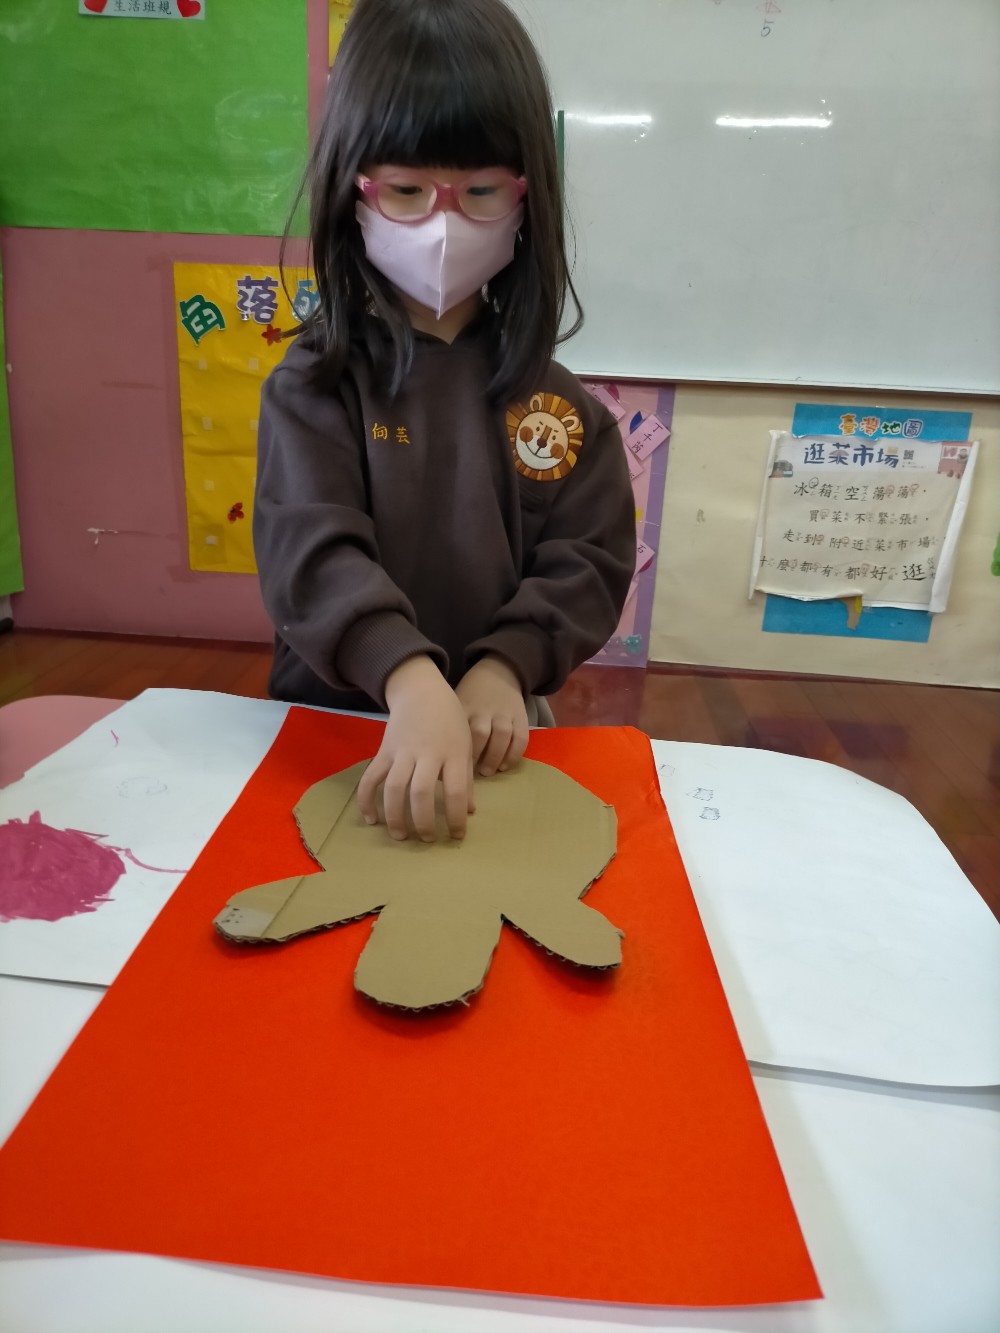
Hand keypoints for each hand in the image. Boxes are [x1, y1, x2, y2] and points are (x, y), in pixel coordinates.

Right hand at [357, 656, 473, 841]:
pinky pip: (371, 778)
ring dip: (395, 816)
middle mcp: (427, 753)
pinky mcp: (383, 751)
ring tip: (400, 836)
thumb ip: (465, 778)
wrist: (421, 691)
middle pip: (420, 792)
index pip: (455, 791)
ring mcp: (402, 751)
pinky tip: (371, 819)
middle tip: (426, 839)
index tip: (455, 836)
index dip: (456, 817)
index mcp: (453, 752)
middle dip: (423, 821)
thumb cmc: (449, 720)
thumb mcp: (465, 745)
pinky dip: (366, 800)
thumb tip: (468, 812)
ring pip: (394, 788)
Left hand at [456, 656, 529, 777]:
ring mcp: (504, 713)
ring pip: (502, 735)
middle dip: (476, 755)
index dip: (456, 751)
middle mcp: (484, 710)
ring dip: (495, 757)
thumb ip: (448, 727)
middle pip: (480, 733)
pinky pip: (521, 737)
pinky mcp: (520, 716)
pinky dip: (514, 754)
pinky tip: (505, 766)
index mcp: (464, 707)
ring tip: (487, 772)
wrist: (497, 672)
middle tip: (471, 773)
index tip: (451, 768)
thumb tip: (438, 762)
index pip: (458, 730)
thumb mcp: (454, 703)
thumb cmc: (470, 695)